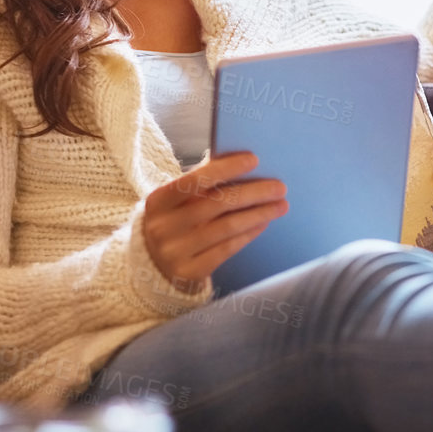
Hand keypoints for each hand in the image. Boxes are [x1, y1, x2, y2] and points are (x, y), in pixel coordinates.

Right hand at [141, 151, 287, 291]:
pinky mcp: (189, 272)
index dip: (226, 169)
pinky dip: (249, 233)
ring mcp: (174, 252)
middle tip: (280, 187)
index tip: (254, 160)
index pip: (195, 180)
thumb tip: (243, 162)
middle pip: (217, 204)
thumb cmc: (175, 220)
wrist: (152, 262)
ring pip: (227, 227)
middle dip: (253, 193)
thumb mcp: (177, 200)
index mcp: (158, 201)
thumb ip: (202, 182)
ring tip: (280, 205)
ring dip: (259, 214)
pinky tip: (263, 223)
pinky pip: (227, 249)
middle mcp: (162, 227)